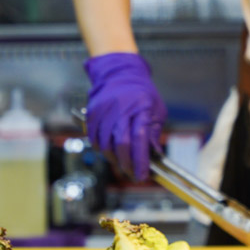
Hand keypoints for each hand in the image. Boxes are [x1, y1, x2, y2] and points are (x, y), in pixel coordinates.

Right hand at [84, 53, 165, 181]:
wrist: (119, 74)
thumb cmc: (142, 93)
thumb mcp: (157, 109)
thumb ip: (155, 132)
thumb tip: (153, 156)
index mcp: (141, 106)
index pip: (140, 137)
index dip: (140, 160)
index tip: (142, 175)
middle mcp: (121, 108)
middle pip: (121, 143)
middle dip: (127, 163)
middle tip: (132, 173)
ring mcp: (105, 110)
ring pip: (105, 144)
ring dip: (114, 158)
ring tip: (122, 162)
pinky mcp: (92, 113)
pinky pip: (94, 139)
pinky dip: (102, 149)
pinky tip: (110, 151)